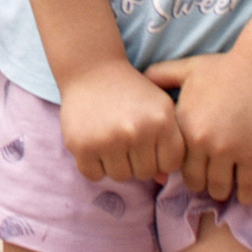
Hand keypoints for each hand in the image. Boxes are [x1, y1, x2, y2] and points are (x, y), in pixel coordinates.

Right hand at [58, 53, 182, 185]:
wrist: (92, 70)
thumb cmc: (131, 92)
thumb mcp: (159, 107)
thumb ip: (169, 142)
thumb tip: (162, 181)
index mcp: (162, 121)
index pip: (169, 165)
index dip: (160, 157)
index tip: (149, 143)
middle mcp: (137, 131)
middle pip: (144, 173)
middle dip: (137, 160)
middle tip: (126, 138)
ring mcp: (108, 139)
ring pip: (120, 176)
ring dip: (115, 163)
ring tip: (110, 139)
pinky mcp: (82, 145)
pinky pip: (94, 175)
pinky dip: (94, 165)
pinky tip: (94, 143)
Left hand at [150, 48, 251, 204]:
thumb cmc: (225, 67)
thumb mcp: (187, 69)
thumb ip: (161, 75)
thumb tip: (142, 78)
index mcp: (183, 124)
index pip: (173, 162)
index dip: (181, 168)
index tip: (190, 170)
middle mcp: (201, 141)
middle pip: (194, 181)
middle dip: (201, 184)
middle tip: (208, 182)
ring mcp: (227, 150)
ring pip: (219, 188)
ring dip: (222, 191)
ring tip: (226, 188)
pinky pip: (247, 188)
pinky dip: (246, 195)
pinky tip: (246, 195)